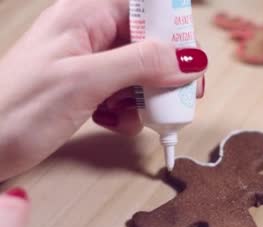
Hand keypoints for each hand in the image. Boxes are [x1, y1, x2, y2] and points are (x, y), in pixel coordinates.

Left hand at [0, 0, 207, 180]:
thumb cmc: (13, 108)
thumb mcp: (85, 80)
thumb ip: (141, 63)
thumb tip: (189, 58)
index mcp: (84, 15)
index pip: (145, 7)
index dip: (171, 29)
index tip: (188, 58)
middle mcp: (89, 34)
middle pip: (149, 42)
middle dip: (166, 71)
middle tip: (177, 95)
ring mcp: (89, 64)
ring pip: (142, 72)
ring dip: (147, 97)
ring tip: (133, 114)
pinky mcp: (89, 91)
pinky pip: (126, 94)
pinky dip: (129, 112)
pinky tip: (114, 122)